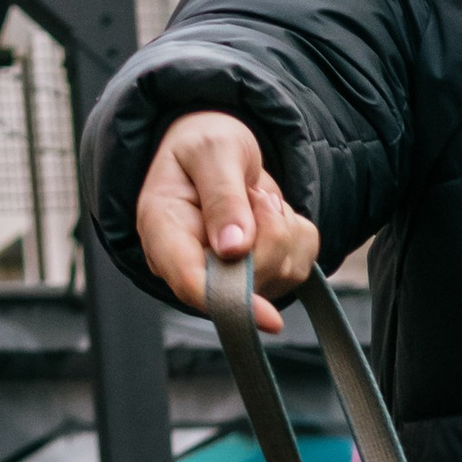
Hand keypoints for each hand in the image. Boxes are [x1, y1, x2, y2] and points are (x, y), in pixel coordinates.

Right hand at [135, 110, 319, 330]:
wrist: (218, 149)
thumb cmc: (204, 144)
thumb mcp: (213, 150)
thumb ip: (223, 196)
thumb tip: (234, 248)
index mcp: (162, 230)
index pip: (190, 282)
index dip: (230, 302)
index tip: (270, 317)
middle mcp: (190, 263)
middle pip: (245, 284)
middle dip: (269, 237)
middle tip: (254, 193)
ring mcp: (224, 275)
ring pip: (278, 275)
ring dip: (282, 230)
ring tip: (255, 198)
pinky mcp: (256, 274)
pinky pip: (299, 265)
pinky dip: (296, 234)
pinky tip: (269, 213)